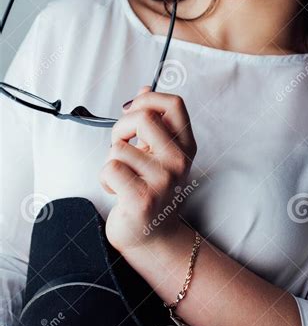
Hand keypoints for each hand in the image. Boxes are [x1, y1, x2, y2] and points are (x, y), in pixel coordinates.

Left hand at [99, 85, 196, 253]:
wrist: (153, 237)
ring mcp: (163, 180)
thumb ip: (154, 121)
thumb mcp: (159, 153)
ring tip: (123, 176)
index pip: (174, 104)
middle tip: (121, 146)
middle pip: (142, 118)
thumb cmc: (152, 190)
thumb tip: (145, 88)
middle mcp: (179, 161)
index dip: (147, 99)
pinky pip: (110, 168)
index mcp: (185, 146)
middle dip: (120, 128)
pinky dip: (105, 179)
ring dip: (111, 160)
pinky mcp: (142, 198)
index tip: (133, 110)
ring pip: (119, 148)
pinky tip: (117, 190)